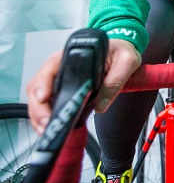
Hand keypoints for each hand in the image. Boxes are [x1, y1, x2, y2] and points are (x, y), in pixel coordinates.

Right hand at [26, 38, 141, 134]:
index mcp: (74, 54)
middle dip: (39, 107)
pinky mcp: (64, 91)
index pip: (51, 67)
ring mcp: (60, 79)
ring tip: (48, 131)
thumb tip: (102, 105)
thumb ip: (116, 80)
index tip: (43, 98)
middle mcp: (62, 66)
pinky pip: (49, 104)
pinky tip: (52, 128)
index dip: (43, 83)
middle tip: (48, 124)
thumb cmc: (121, 51)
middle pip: (38, 85)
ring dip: (40, 115)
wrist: (122, 51)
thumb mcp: (126, 60)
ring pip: (39, 97)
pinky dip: (47, 117)